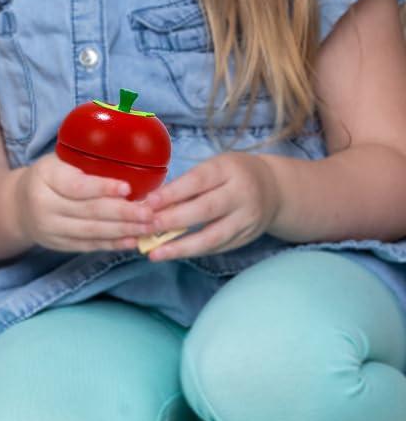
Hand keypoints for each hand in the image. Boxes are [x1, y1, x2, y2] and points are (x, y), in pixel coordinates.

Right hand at [15, 152, 153, 252]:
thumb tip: (130, 158)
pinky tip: (132, 240)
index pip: (76, 185)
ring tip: (148, 227)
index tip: (128, 188)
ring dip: (123, 230)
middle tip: (149, 212)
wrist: (17, 206)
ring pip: (92, 231)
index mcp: (45, 176)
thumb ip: (84, 161)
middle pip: (89, 211)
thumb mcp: (57, 161)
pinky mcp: (59, 245)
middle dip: (123, 213)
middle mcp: (44, 205)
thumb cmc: (47, 177)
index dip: (102, 187)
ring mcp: (50, 229)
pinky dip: (113, 244)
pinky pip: (89, 245)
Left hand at [144, 153, 282, 259]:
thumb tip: (151, 203)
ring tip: (154, 253)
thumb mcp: (214, 167)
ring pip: (212, 237)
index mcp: (228, 170)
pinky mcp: (246, 238)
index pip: (198, 181)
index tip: (149, 203)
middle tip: (145, 228)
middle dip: (173, 221)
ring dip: (180, 247)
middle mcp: (241, 194)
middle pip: (205, 210)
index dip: (173, 193)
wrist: (274, 189)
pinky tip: (173, 254)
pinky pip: (217, 248)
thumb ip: (187, 183)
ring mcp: (247, 219)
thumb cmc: (232, 174)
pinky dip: (193, 252)